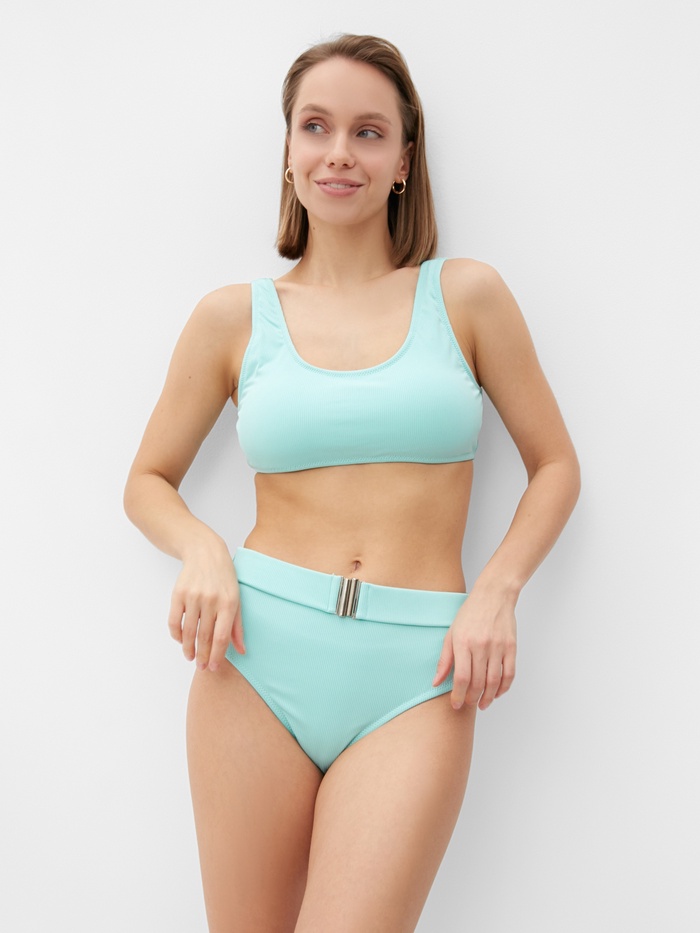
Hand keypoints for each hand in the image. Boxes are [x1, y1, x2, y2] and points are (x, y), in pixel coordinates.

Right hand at [167, 537, 244, 671]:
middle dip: (203, 656)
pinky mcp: (178, 593)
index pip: (221, 636)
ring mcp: (193, 596)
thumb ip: (237, 626)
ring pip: (189, 631)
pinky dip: (176, 634)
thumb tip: (241, 651)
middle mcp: (211, 600)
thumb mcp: (236, 598)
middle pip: (204, 636)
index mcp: (228, 603)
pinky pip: (174, 621)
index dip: (217, 655)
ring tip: (191, 658)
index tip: (214, 667)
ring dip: (188, 648)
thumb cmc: (224, 578)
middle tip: (201, 668)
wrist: (205, 552)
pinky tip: (181, 640)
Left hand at [432, 585, 516, 710]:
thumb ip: (444, 660)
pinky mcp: (511, 647)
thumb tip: (436, 682)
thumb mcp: (451, 633)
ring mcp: (498, 647)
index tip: (455, 704)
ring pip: (494, 681)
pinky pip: (509, 674)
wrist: (493, 596)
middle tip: (468, 704)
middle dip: (472, 698)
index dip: (458, 695)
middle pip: (478, 682)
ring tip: (482, 704)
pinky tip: (497, 693)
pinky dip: (504, 687)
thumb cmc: (470, 614)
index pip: (461, 677)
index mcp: (463, 643)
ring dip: (488, 697)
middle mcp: (481, 646)